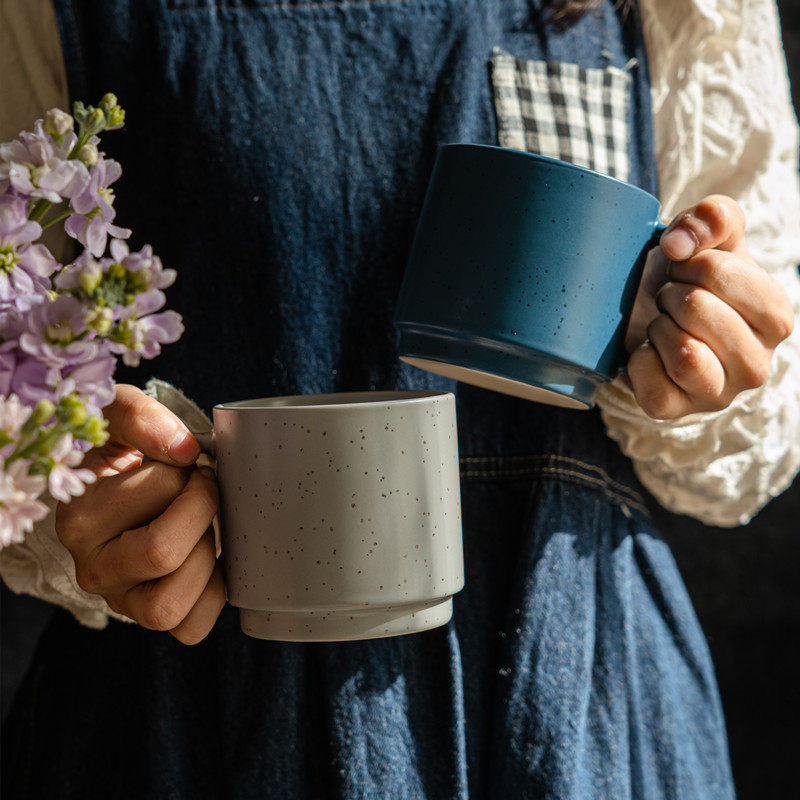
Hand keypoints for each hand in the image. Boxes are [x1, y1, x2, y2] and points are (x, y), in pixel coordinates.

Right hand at [55, 384, 224, 643]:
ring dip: (205, 557)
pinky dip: (214, 595)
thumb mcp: (118, 414)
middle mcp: (91, 567)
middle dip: (203, 509)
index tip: (187, 463)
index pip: (156, 490)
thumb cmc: (123, 448)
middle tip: (205, 488)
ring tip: (204, 526)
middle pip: (162, 551)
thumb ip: (141, 418)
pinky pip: (191, 627)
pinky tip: (212, 559)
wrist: (119, 484)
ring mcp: (120, 599)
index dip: (188, 470)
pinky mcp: (149, 616)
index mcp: (79, 516)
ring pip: (168, 604)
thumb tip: (184, 449)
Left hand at [624, 195, 794, 418]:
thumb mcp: (713, 237)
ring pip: (682, 352)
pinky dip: (638, 359)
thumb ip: (713, 217)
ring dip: (658, 326)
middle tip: (672, 300)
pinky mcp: (675, 410)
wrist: (653, 318)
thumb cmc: (692, 280)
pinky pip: (650, 381)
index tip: (688, 272)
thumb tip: (679, 244)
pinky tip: (649, 352)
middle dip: (670, 294)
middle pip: (695, 308)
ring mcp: (719, 394)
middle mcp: (758, 364)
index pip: (720, 273)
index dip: (689, 263)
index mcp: (775, 318)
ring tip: (664, 324)